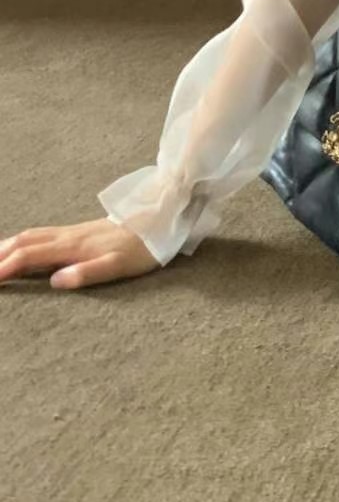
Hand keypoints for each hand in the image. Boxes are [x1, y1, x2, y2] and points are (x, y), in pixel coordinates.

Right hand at [0, 217, 162, 289]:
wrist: (160, 220)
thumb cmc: (141, 248)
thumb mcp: (118, 266)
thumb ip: (87, 273)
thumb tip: (55, 281)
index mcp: (73, 247)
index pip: (29, 255)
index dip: (4, 267)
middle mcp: (69, 236)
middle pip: (24, 241)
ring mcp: (73, 231)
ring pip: (32, 234)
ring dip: (8, 245)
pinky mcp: (80, 231)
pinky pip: (43, 233)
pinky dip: (23, 240)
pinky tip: (23, 246)